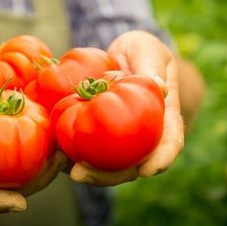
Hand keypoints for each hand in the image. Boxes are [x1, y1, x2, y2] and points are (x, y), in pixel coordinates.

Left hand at [70, 31, 184, 185]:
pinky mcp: (98, 136)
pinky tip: (56, 154)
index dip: (161, 158)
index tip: (147, 170)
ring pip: (108, 165)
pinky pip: (87, 150)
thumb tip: (160, 87)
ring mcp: (120, 139)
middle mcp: (143, 135)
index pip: (170, 142)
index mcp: (164, 116)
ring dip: (88, 173)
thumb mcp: (147, 49)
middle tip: (82, 174)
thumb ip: (151, 65)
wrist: (120, 58)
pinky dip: (72, 156)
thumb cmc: (140, 52)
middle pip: (132, 165)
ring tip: (66, 170)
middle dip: (109, 176)